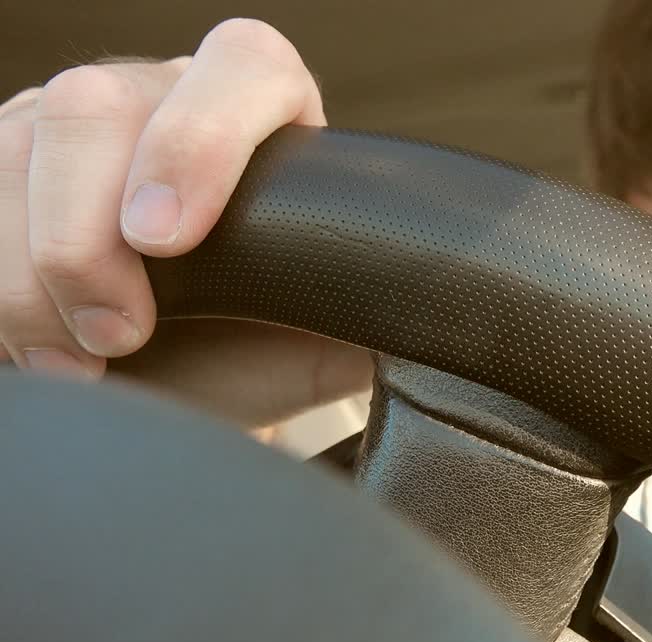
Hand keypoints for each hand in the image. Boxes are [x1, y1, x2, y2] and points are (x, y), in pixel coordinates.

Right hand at [0, 18, 372, 424]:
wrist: (179, 379)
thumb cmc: (254, 347)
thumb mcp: (320, 339)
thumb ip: (365, 319)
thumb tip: (424, 324)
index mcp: (259, 112)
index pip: (243, 66)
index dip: (201, 139)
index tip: (171, 240)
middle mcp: (159, 98)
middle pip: (97, 107)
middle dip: (88, 234)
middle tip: (119, 332)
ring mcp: (66, 128)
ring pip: (17, 153)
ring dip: (31, 274)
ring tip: (83, 359)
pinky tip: (41, 347)